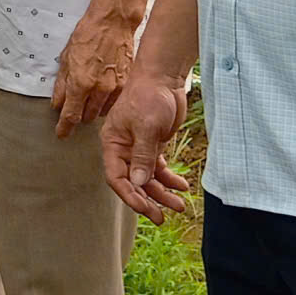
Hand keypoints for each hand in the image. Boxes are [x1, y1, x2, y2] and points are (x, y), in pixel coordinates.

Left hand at [50, 7, 138, 136]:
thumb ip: (61, 85)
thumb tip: (57, 104)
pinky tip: (103, 92)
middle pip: (87, 117)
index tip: (61, 134)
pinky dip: (107, 102)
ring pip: (102, 112)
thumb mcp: (66, 59)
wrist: (112, 23)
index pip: (71, 115)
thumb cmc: (87, 36)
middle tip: (74, 107)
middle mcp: (99, 89)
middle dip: (79, 115)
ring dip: (93, 109)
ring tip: (89, 97)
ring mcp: (115, 88)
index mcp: (80, 83)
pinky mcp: (127, 84)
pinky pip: (115, 103)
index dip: (64, 128)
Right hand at [100, 72, 191, 221]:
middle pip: (133, 182)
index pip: (116, 177)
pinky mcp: (154, 145)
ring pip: (148, 178)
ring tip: (179, 205)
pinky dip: (170, 179)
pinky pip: (159, 168)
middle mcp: (124, 149)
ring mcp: (140, 148)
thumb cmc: (148, 95)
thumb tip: (139, 182)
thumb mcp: (147, 126)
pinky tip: (182, 186)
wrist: (164, 77)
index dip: (129, 195)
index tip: (146, 209)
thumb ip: (143, 155)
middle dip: (148, 200)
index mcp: (113, 143)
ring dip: (162, 193)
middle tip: (162, 216)